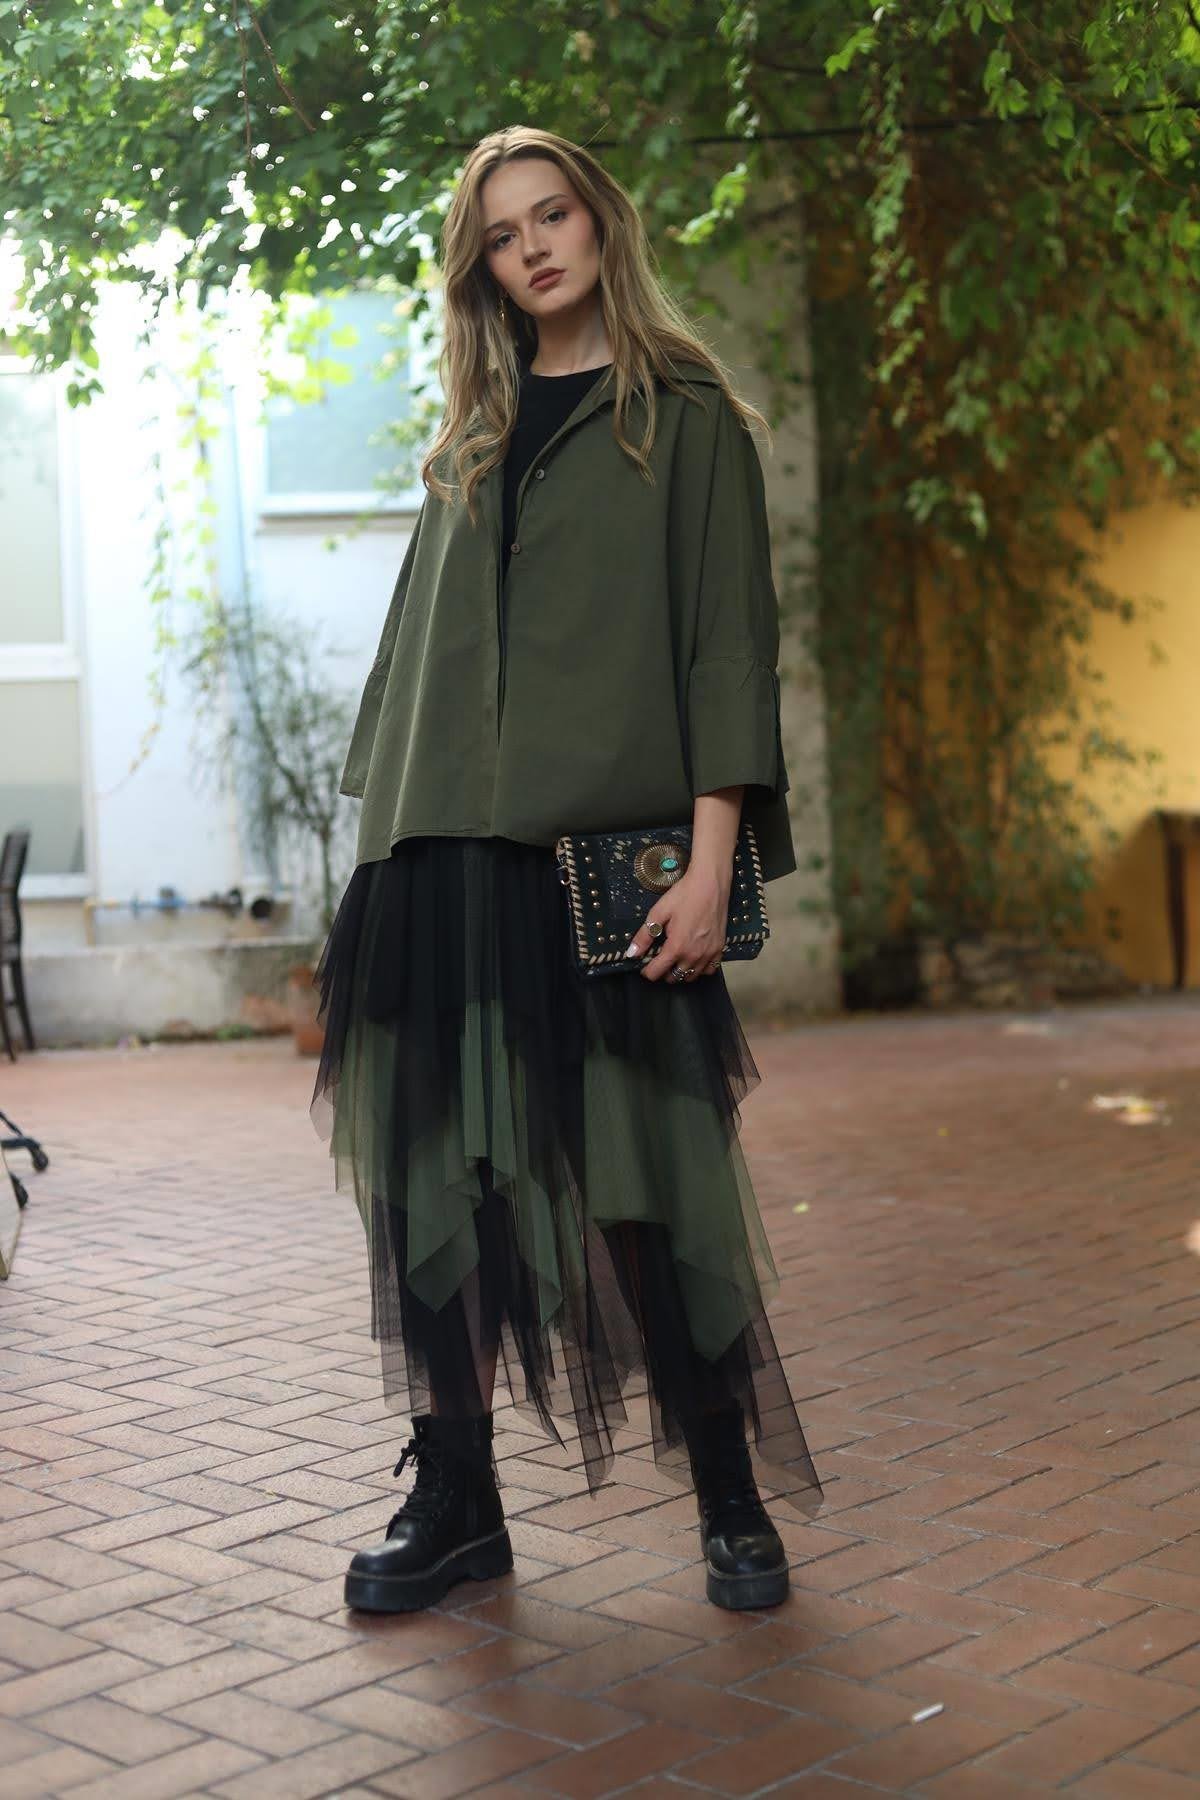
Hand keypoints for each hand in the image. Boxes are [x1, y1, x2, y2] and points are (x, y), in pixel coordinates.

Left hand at [624, 863, 730, 982]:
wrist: (710, 884)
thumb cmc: (683, 895)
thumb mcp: (658, 913)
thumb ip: (644, 936)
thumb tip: (631, 954)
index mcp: (676, 947)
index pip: (657, 972)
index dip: (647, 971)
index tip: (645, 965)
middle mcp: (693, 956)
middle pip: (674, 977)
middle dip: (663, 971)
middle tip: (659, 958)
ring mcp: (709, 954)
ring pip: (691, 976)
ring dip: (680, 972)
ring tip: (675, 959)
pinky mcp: (719, 948)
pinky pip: (709, 970)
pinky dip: (699, 969)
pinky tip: (694, 958)